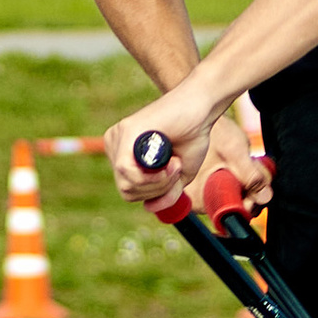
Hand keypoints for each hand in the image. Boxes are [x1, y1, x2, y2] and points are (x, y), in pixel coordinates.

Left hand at [106, 85, 265, 208]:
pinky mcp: (125, 131)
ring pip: (127, 184)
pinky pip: (126, 171)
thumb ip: (166, 194)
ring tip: (175, 163)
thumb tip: (148, 207)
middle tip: (176, 168)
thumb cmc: (192, 137)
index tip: (175, 172)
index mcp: (125, 156)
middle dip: (157, 189)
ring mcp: (118, 137)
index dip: (155, 191)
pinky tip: (170, 163)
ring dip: (158, 183)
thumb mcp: (180, 176)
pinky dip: (152, 176)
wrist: (201, 110)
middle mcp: (117, 146)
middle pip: (126, 191)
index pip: (129, 190)